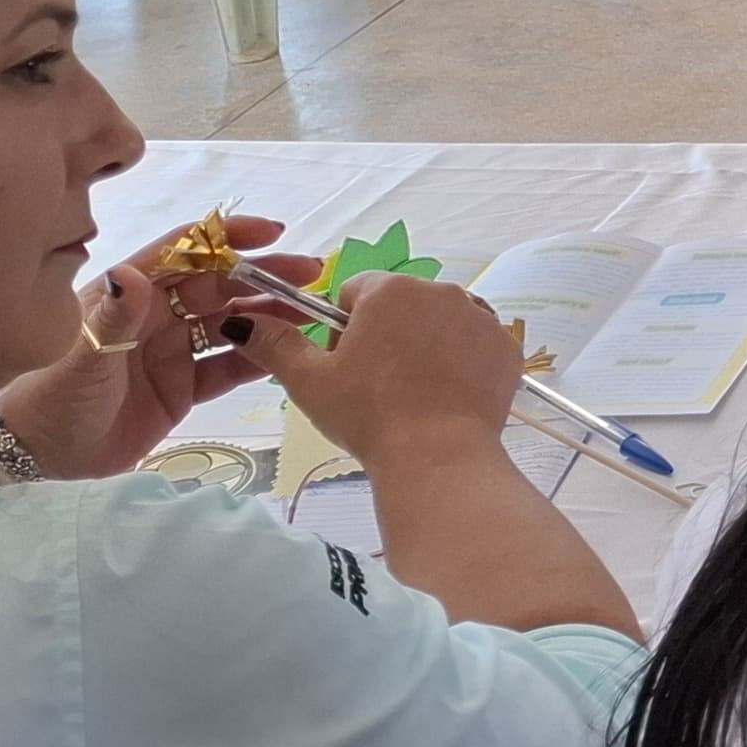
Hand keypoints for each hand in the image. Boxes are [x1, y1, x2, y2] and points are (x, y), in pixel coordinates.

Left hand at [0, 213, 323, 478]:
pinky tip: (289, 355)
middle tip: (311, 276)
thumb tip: (131, 274)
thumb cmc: (50, 400)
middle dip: (265, 275)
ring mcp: (171, 351)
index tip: (273, 232)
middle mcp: (155, 315)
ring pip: (230, 322)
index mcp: (129, 295)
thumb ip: (114, 319)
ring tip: (311, 316)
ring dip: (270, 315)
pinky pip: (228, 367)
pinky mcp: (181, 388)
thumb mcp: (82, 360)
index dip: (228, 237)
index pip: (185, 250)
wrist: (35, 461)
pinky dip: (259, 359)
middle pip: (219, 284)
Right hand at [251, 273, 525, 472]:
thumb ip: (275, 344)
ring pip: (441, 322)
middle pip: (401, 305)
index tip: (345, 363)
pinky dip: (463, 363)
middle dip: (386, 334)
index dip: (344, 326)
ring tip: (412, 394)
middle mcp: (442, 291)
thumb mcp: (309, 381)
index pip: (357, 290)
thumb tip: (240, 320)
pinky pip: (476, 345)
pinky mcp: (506, 347)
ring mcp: (481, 318)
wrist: (437, 455)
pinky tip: (446, 397)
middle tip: (376, 385)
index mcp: (391, 291)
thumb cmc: (368, 414)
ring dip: (425, 345)